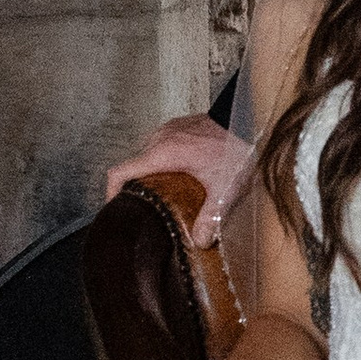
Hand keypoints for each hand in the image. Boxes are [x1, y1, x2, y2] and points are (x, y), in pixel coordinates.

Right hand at [105, 113, 253, 249]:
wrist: (250, 119)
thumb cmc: (238, 147)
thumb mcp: (224, 189)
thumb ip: (210, 217)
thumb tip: (199, 241)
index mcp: (162, 154)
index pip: (119, 172)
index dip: (110, 192)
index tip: (114, 206)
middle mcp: (160, 138)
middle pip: (133, 166)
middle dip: (136, 187)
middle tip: (146, 207)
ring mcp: (169, 129)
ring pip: (147, 155)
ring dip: (151, 173)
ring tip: (164, 193)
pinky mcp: (180, 125)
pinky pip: (161, 145)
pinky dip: (163, 160)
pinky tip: (181, 174)